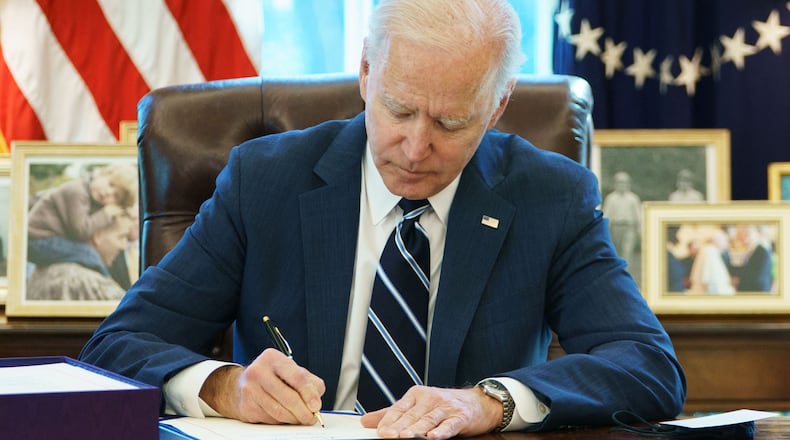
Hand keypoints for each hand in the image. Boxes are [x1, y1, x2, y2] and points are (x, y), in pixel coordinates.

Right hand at [199, 348, 324, 424]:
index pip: (297, 377)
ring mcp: (250, 390)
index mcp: (272, 358)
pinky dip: (281, 421)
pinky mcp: (246, 407)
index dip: (309, 394)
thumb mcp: (291, 371)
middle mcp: (258, 371)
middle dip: (304, 412)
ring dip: (294, 419)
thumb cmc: (272, 377)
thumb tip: (316, 400)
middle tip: (311, 417)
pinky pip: (270, 419)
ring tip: (300, 418)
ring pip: (279, 412)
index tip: (316, 406)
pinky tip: (284, 416)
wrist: (241, 385)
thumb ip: (309, 382)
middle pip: (289, 397)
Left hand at [360, 385, 502, 439]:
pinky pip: (449, 425)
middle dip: (399, 427)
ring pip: (428, 420)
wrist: (478, 402)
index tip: (379, 432)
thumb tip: (366, 421)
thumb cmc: (445, 405)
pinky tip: (433, 437)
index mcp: (417, 394)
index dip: (388, 421)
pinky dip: (442, 431)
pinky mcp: (460, 417)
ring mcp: (445, 407)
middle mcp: (430, 398)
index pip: (399, 408)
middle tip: (388, 436)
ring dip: (416, 429)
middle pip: (411, 415)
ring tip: (405, 437)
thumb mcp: (417, 405)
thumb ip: (392, 413)